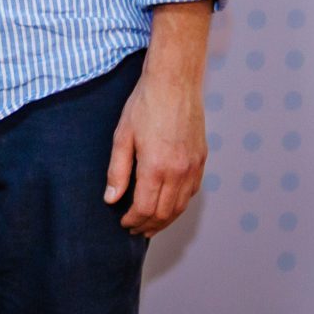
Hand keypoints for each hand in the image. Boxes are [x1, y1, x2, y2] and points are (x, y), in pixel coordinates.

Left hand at [105, 58, 206, 234]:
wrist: (174, 83)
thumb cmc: (144, 105)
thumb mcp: (122, 136)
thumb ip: (117, 171)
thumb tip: (111, 199)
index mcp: (156, 167)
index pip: (145, 208)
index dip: (133, 220)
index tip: (123, 222)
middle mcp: (179, 171)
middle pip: (165, 212)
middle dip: (149, 225)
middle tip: (135, 230)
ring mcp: (193, 166)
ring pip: (181, 205)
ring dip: (165, 219)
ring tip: (150, 225)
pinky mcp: (202, 159)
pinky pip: (192, 191)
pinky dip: (179, 204)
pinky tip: (168, 205)